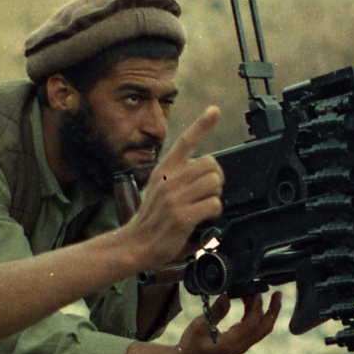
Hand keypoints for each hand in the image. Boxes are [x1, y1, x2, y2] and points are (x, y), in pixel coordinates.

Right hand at [121, 106, 222, 270]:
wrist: (135, 244)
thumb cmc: (152, 219)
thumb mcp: (160, 189)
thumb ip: (180, 178)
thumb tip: (206, 174)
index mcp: (164, 170)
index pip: (185, 141)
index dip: (202, 124)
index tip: (214, 110)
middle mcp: (169, 179)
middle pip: (211, 164)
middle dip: (217, 179)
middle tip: (210, 193)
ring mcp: (175, 197)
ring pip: (214, 182)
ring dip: (216, 196)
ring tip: (205, 206)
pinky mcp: (182, 215)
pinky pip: (213, 204)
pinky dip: (214, 212)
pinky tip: (204, 218)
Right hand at [168, 291, 283, 353]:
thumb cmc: (190, 344)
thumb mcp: (199, 325)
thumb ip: (216, 311)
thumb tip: (227, 295)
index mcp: (233, 343)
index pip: (253, 322)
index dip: (256, 305)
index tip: (255, 290)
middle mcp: (241, 346)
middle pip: (265, 328)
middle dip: (273, 310)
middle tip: (278, 293)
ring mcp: (241, 346)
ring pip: (261, 328)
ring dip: (265, 311)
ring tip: (260, 294)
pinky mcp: (238, 344)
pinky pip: (253, 329)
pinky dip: (255, 315)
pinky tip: (249, 303)